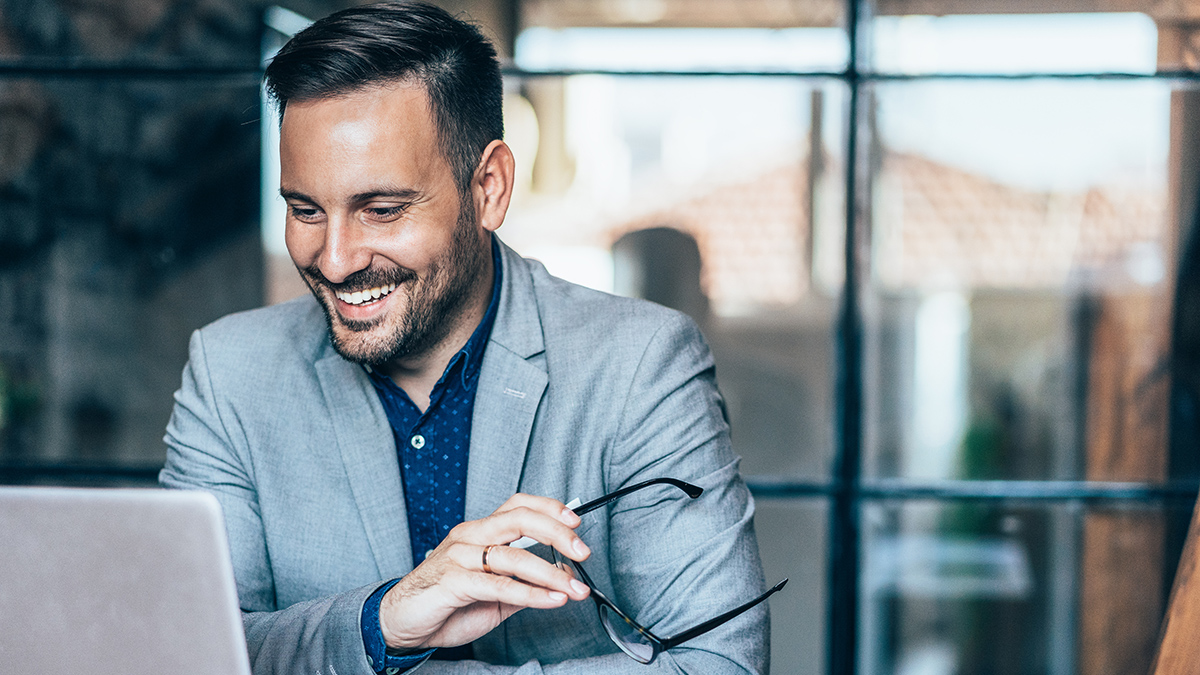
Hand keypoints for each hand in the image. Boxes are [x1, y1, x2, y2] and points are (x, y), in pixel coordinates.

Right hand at [378, 493, 592, 649]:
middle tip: (582, 550)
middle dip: (557, 532)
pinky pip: (498, 585)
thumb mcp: (495, 593)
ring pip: (512, 555)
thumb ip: (526, 582)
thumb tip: (563, 575)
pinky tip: (551, 599)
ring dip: (550, 573)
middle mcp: (469, 537)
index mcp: (479, 532)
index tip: (576, 521)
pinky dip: (530, 593)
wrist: (400, 623)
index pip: (518, 505)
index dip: (548, 508)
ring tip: (574, 589)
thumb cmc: (446, 603)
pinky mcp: (452, 582)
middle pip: (519, 519)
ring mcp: (459, 557)